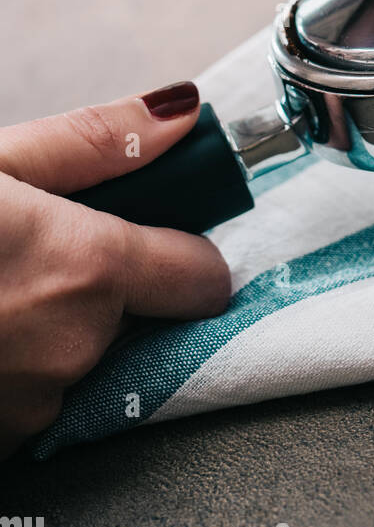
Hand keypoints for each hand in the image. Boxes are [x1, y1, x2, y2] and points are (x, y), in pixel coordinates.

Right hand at [0, 83, 229, 456]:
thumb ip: (95, 142)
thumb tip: (178, 113)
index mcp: (87, 270)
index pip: (201, 278)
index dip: (184, 252)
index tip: (161, 237)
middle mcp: (71, 352)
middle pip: (133, 318)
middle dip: (98, 287)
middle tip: (26, 251)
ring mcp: (27, 413)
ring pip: (75, 363)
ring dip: (46, 332)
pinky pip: (27, 404)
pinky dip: (6, 372)